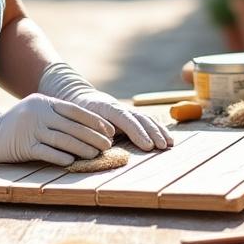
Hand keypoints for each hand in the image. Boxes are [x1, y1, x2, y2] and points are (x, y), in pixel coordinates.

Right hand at [0, 93, 114, 165]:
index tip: (109, 130)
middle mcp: (39, 113)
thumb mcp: (37, 110)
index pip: (75, 111)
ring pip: (62, 139)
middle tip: (108, 146)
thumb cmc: (19, 123)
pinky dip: (61, 157)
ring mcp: (30, 129)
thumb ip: (57, 114)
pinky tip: (73, 162)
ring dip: (82, 148)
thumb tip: (87, 125)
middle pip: (72, 126)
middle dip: (93, 136)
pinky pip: (46, 152)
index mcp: (45, 102)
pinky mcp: (23, 145)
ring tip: (95, 155)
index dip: (94, 121)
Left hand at [38, 62, 173, 150]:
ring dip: (159, 131)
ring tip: (169, 144)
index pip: (124, 119)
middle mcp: (118, 107)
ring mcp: (125, 110)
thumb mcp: (76, 121)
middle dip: (153, 133)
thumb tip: (100, 145)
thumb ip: (87, 131)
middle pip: (139, 118)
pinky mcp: (129, 115)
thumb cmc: (74, 112)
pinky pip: (146, 121)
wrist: (77, 95)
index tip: (148, 145)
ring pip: (145, 118)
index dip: (137, 132)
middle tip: (163, 147)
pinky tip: (167, 140)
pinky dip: (157, 129)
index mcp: (104, 108)